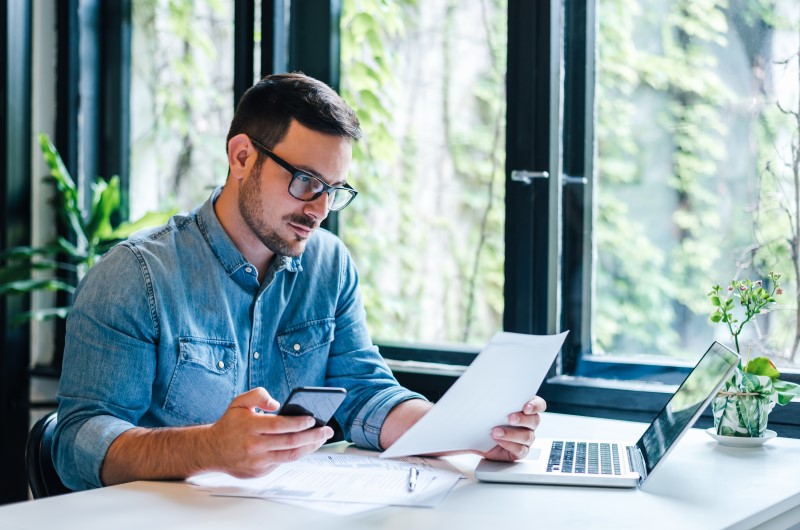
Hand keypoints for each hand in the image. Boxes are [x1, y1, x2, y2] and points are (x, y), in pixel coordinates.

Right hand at [205, 387, 333, 477]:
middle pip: (290, 442)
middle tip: (327, 430)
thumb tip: (277, 403)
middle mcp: (254, 445)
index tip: (313, 419)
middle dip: (313, 436)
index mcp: (250, 426)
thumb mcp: (239, 402)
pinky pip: (282, 463)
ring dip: (309, 447)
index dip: (299, 422)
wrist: (211, 450)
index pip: (280, 425)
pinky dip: (296, 454)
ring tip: (321, 439)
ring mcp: (257, 461)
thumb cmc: (229, 424)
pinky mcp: (259, 472)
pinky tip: (306, 446)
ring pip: (290, 456)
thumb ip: (258, 394)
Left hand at [480, 396, 545, 461]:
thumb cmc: (487, 419)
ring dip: (511, 434)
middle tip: (510, 418)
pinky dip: (509, 445)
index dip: (535, 406)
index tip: (525, 407)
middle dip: (522, 419)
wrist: (477, 438)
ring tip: (496, 431)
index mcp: (525, 409)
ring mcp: (526, 438)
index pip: (539, 405)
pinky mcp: (520, 451)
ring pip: (527, 436)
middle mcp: (529, 424)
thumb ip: (497, 400)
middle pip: (535, 420)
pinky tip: (498, 440)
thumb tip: (491, 393)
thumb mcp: (491, 407)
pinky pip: (520, 450)